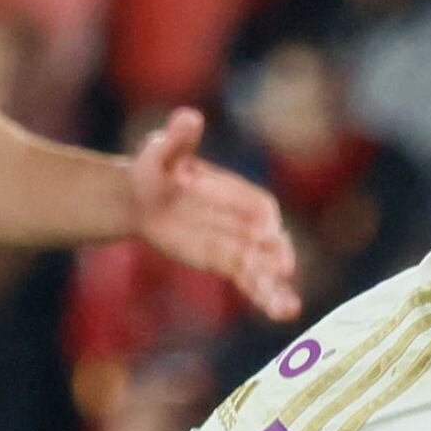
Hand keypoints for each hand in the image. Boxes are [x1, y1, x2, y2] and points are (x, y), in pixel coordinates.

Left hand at [124, 109, 300, 320]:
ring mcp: (236, 241)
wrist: (141, 195)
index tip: (269, 234)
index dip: (262, 220)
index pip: (257, 206)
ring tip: (289, 310)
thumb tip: (188, 117)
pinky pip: (249, 278)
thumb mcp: (161, 150)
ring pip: (261, 266)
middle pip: (266, 240)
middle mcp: (242, 217)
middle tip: (284, 272)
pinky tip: (281, 312)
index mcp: (232, 189)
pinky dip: (264, 295)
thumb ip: (177, 138)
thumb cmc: (156, 166)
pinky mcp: (225, 259)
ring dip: (275, 287)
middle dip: (275, 256)